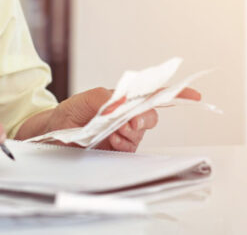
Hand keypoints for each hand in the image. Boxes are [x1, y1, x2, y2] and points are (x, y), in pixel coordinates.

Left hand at [39, 86, 201, 152]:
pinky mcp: (119, 152)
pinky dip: (123, 144)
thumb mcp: (84, 100)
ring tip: (110, 132)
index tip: (194, 95)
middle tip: (129, 121)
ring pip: (140, 134)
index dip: (175, 94)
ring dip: (128, 132)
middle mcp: (127, 117)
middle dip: (144, 118)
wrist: (52, 134)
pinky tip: (110, 141)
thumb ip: (105, 99)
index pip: (152, 95)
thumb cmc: (69, 114)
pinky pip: (130, 149)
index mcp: (123, 99)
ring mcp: (124, 135)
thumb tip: (122, 102)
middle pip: (151, 116)